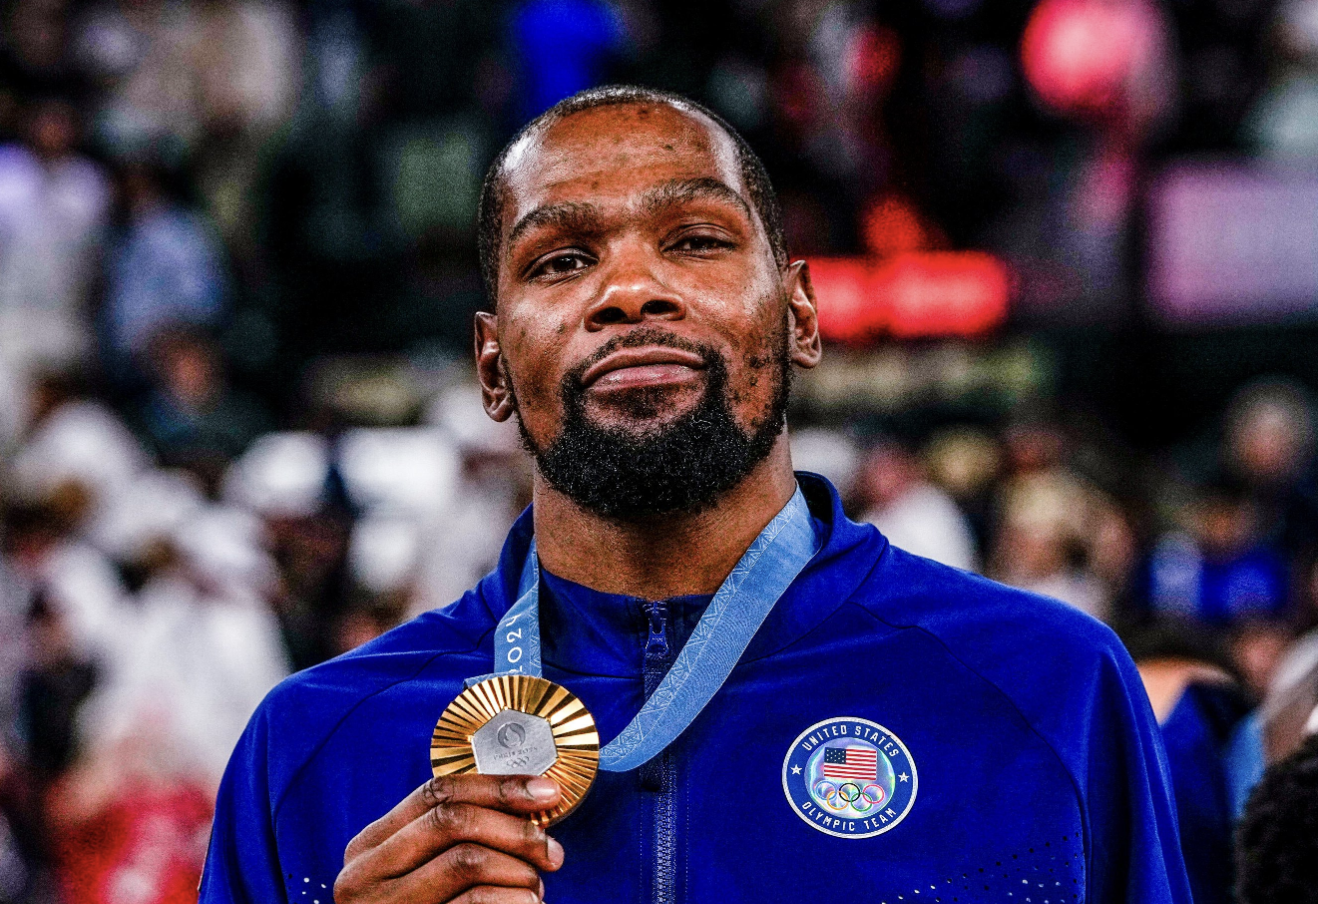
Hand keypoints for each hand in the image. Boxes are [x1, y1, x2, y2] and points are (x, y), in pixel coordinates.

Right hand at [335, 775, 564, 902]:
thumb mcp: (418, 874)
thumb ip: (452, 840)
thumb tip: (528, 802)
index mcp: (371, 847)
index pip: (438, 793)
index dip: (498, 787)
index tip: (545, 793)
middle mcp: (367, 875)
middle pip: (454, 821)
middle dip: (515, 829)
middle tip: (551, 851)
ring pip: (467, 860)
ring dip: (517, 870)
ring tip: (534, 887)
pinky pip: (474, 903)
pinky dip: (512, 899)